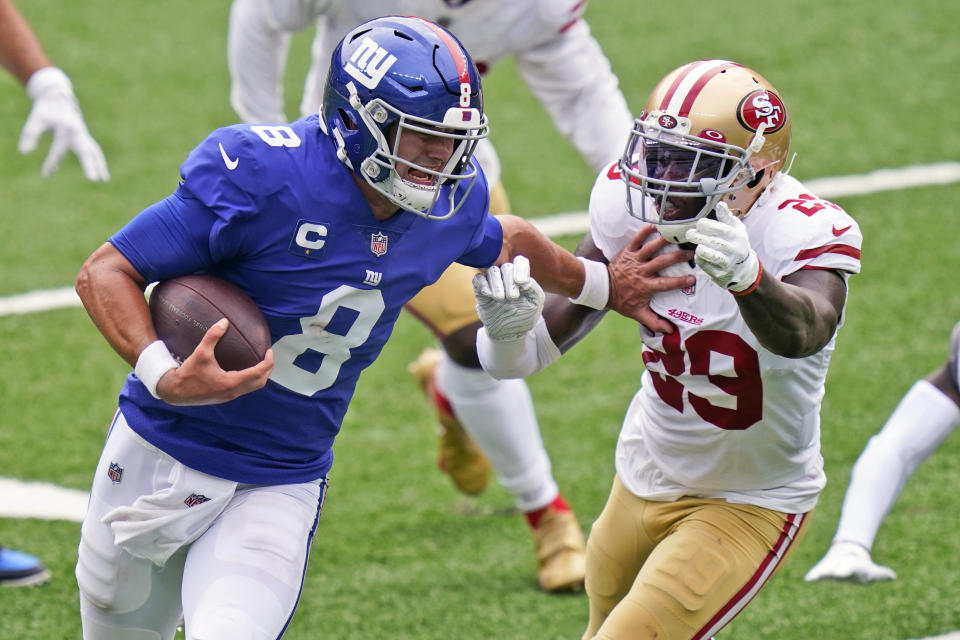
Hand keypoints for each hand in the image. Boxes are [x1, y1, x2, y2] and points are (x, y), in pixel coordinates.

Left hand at [19, 67, 109, 181]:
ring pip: (94, 151)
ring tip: (105, 180)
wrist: (59, 96)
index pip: (59, 149)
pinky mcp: (86, 137)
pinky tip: (104, 175)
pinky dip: (100, 162)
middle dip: (89, 166)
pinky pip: (95, 151)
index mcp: (65, 127)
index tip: (45, 175)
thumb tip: (24, 152)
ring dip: (100, 165)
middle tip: (93, 180)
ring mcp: (84, 134)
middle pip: (85, 151)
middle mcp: (78, 132)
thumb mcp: (35, 120)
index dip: (51, 163)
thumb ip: (30, 135)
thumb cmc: (45, 110)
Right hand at [156, 319, 273, 405]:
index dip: (268, 362)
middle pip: (260, 382)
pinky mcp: (225, 396)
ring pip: (253, 387)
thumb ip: (212, 336)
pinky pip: (244, 388)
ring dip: (260, 375)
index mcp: (231, 382)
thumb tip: (224, 321)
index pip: (258, 373)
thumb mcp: (200, 353)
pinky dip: (250, 378)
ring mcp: (229, 396)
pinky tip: (245, 367)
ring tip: (260, 360)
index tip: (270, 351)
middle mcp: (233, 392)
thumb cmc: (188, 373)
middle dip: (268, 369)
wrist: (175, 392)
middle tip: (268, 355)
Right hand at [473, 256, 544, 340]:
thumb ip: (534, 289)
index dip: (520, 269)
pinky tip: (489, 294)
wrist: (508, 332)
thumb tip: (524, 280)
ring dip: (497, 283)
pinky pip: (478, 279)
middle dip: (509, 281)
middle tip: (512, 297)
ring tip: (500, 298)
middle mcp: (507, 276)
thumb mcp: (535, 304)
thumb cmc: (524, 316)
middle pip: (506, 267)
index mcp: (521, 276)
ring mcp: (493, 282)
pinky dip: (483, 284)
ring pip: (492, 271)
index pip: (520, 262)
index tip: (521, 283)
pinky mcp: (481, 289)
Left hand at [606, 225, 695, 332]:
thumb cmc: (622, 300)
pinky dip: (645, 231)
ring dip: (664, 241)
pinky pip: (637, 239)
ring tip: (678, 234)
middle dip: (678, 257)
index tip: (692, 278)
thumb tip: (670, 331)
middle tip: (692, 252)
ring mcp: (634, 260)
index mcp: (645, 286)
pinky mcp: (627, 251)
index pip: (665, 284)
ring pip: (650, 248)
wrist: (602, 288)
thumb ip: (654, 322)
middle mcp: (641, 272)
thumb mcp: (637, 313)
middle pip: (661, 262)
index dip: (679, 281)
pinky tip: (656, 224)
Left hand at [685, 202, 759, 291]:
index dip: (707, 225)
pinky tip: (699, 255)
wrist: (743, 269)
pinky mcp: (720, 273)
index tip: (700, 224)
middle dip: (698, 236)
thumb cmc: (736, 244)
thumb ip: (726, 217)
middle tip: (690, 233)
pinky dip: (700, 260)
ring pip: (710, 255)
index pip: (720, 228)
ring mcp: (727, 262)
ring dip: (701, 249)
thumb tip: (720, 204)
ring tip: (698, 246)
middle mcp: (733, 249)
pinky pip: (705, 266)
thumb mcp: (736, 229)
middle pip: (713, 241)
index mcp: (736, 235)